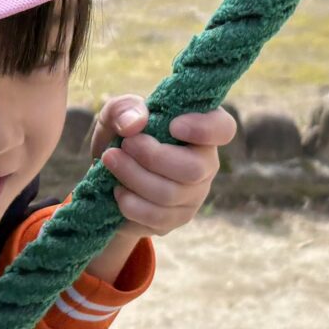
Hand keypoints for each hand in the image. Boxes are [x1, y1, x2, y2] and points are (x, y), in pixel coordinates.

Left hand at [85, 96, 230, 279]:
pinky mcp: (177, 219)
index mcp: (199, 130)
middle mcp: (205, 163)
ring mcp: (194, 194)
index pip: (223, 128)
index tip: (173, 126)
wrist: (106, 177)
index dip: (204, 129)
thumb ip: (123, 109)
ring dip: (133, 176)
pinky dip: (130, 202)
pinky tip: (118, 190)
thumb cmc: (121, 138)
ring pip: (170, 194)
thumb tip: (134, 123)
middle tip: (125, 144)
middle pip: (194, 168)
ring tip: (111, 161)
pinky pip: (157, 216)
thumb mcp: (115, 116)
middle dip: (153, 157)